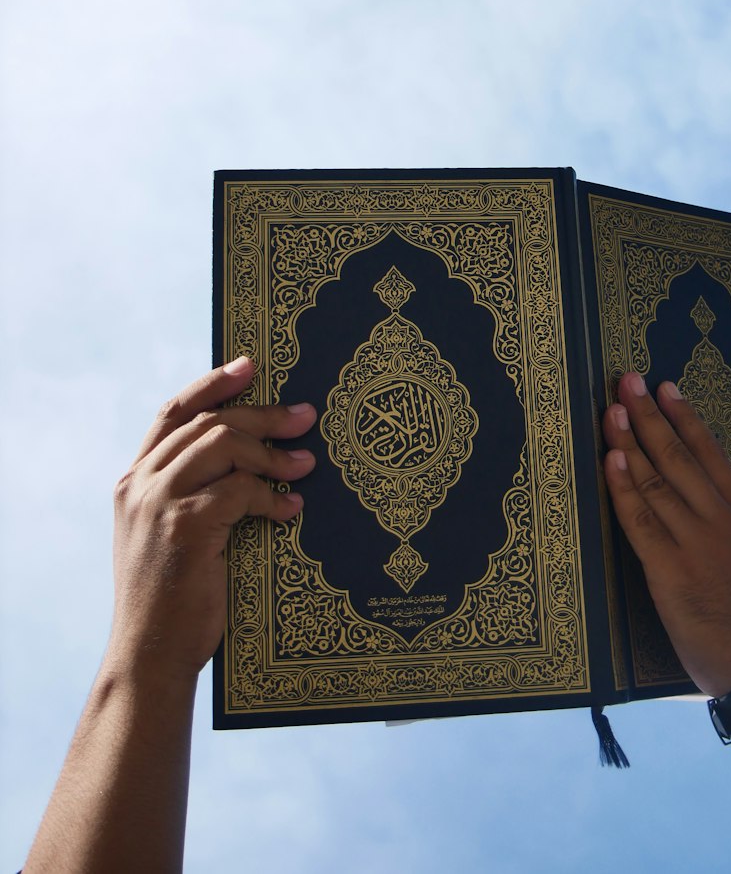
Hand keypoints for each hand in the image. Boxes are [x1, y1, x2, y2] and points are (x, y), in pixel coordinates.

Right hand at [107, 356, 316, 683]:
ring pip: (224, 445)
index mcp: (134, 481)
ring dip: (273, 453)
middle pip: (209, 422)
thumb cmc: (172, 598)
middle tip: (305, 417)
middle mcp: (140, 484)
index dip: (212, 384)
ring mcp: (159, 503)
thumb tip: (248, 458)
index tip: (250, 366)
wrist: (150, 655)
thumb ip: (191, 493)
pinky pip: (240, 490)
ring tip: (306, 466)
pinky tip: (290, 512)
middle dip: (263, 414)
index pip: (173, 412)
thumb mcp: (168, 534)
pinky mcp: (185, 526)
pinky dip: (271, 496)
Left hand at [602, 372, 730, 696]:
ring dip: (630, 441)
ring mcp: (693, 542)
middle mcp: (719, 520)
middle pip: (677, 456)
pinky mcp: (668, 570)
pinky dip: (623, 487)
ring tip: (612, 410)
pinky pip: (639, 520)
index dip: (686, 418)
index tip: (666, 388)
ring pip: (655, 480)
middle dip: (650, 415)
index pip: (711, 454)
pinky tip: (610, 460)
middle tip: (627, 381)